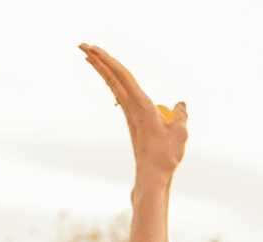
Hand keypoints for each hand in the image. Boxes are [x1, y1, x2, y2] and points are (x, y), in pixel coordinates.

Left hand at [80, 44, 187, 177]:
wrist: (152, 177)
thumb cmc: (165, 157)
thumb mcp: (180, 134)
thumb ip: (181, 116)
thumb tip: (180, 104)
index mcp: (142, 105)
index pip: (122, 76)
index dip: (107, 59)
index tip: (92, 48)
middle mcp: (132, 108)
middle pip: (112, 78)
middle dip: (97, 60)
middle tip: (81, 44)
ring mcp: (130, 115)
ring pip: (114, 86)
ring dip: (102, 70)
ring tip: (91, 56)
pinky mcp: (133, 122)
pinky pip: (121, 96)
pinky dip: (114, 83)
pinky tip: (111, 80)